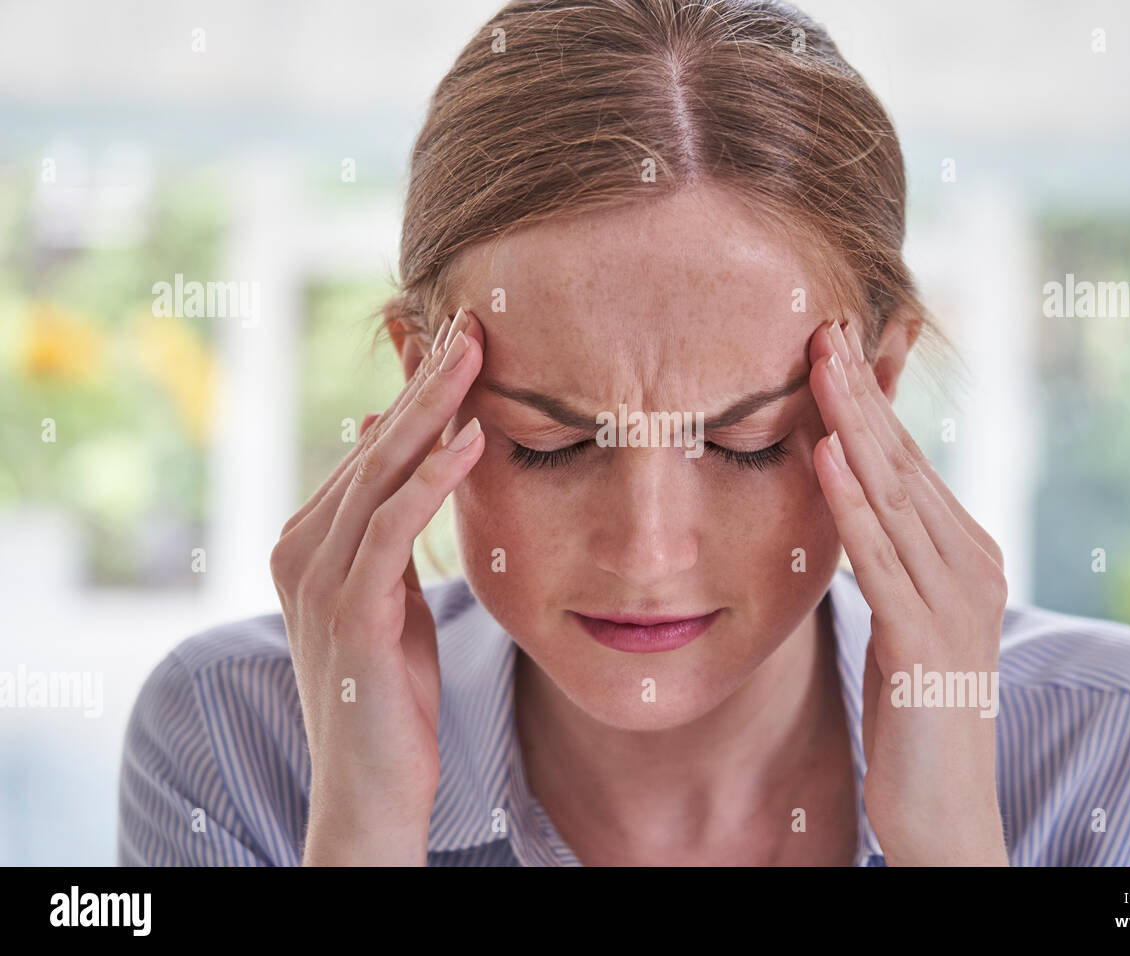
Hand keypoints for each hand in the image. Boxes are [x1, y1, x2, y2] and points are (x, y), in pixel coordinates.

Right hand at [270, 307, 485, 864]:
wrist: (370, 788)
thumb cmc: (391, 694)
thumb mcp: (391, 596)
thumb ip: (390, 531)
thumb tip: (399, 453)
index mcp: (311, 541)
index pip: (372, 450)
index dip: (417, 393)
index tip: (462, 342)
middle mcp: (302, 549)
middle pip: (374, 446)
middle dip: (425, 381)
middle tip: (471, 320)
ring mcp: (320, 580)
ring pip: (380, 474)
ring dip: (432, 410)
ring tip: (477, 354)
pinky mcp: (349, 612)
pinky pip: (393, 530)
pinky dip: (430, 481)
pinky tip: (472, 441)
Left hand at [808, 319, 1009, 865]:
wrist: (945, 804)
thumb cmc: (914, 708)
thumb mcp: (900, 612)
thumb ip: (886, 554)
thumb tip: (848, 496)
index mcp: (965, 553)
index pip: (909, 462)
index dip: (871, 401)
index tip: (833, 344)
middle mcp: (971, 563)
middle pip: (904, 462)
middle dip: (861, 392)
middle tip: (823, 325)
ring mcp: (955, 600)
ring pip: (894, 495)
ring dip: (854, 426)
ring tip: (820, 364)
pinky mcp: (926, 640)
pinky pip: (881, 558)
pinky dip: (851, 503)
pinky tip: (824, 457)